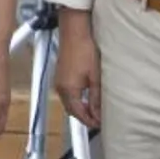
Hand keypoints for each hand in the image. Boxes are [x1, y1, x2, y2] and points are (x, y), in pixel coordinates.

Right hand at [54, 10, 100, 129]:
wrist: (75, 32)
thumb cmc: (85, 51)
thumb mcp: (96, 77)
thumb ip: (96, 98)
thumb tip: (98, 113)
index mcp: (69, 90)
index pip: (79, 114)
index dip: (90, 121)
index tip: (101, 125)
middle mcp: (60, 88)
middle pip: (72, 110)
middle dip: (84, 117)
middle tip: (99, 120)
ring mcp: (58, 82)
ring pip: (69, 103)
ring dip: (80, 109)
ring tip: (95, 110)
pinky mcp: (60, 76)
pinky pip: (67, 94)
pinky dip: (76, 100)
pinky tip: (86, 97)